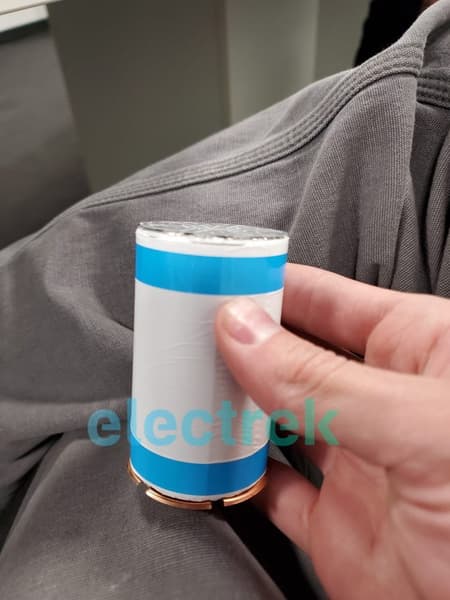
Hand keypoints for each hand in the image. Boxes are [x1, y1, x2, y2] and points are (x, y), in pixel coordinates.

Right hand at [215, 264, 449, 599]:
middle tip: (187, 332)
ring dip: (232, 407)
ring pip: (274, 421)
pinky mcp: (338, 526)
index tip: (220, 280)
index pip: (330, 299)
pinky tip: (212, 460)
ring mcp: (359, 465)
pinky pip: (270, 491)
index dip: (274, 286)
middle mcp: (385, 404)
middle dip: (241, 343)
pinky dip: (236, 477)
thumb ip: (323, 382)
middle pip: (293, 357)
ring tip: (187, 386)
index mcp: (421, 353)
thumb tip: (243, 332)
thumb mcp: (422, 428)